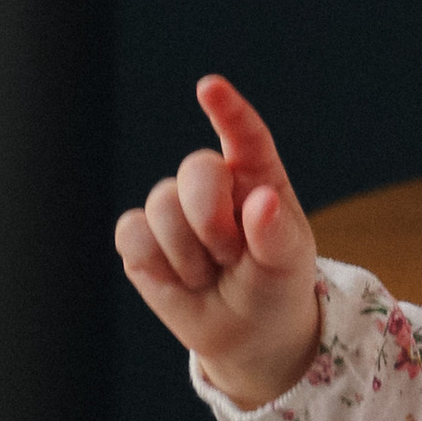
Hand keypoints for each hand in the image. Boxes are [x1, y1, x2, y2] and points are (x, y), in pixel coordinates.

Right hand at [114, 76, 323, 409]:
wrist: (247, 333)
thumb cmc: (274, 287)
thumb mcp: (288, 265)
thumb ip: (276, 234)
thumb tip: (261, 201)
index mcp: (257, 175)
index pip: (243, 134)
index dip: (226, 109)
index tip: (209, 87)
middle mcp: (212, 182)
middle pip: (195, 170)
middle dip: (211, 218)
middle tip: (230, 256)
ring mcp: (172, 206)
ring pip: (161, 205)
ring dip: (189, 254)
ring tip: (211, 274)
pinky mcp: (140, 236)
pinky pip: (133, 234)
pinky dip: (158, 264)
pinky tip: (180, 280)